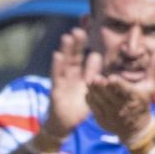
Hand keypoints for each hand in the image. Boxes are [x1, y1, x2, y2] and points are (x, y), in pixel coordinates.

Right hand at [40, 27, 100, 146]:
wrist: (65, 124)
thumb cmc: (78, 108)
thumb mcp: (90, 92)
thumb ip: (95, 76)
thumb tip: (98, 58)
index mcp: (80, 75)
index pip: (83, 57)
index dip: (84, 45)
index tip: (88, 30)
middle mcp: (70, 76)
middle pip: (73, 57)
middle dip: (75, 44)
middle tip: (79, 29)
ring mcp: (62, 82)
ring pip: (64, 63)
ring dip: (65, 51)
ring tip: (68, 37)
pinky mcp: (56, 90)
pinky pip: (56, 76)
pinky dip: (56, 66)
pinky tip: (57, 55)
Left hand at [86, 73, 153, 140]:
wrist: (136, 127)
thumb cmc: (143, 102)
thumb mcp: (150, 86)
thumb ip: (152, 68)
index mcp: (134, 97)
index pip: (125, 90)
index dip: (118, 84)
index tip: (111, 78)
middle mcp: (122, 107)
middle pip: (110, 95)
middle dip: (102, 86)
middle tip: (95, 77)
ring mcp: (111, 115)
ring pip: (100, 101)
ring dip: (94, 91)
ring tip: (90, 81)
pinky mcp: (103, 120)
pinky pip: (94, 108)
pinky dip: (91, 99)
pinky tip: (89, 91)